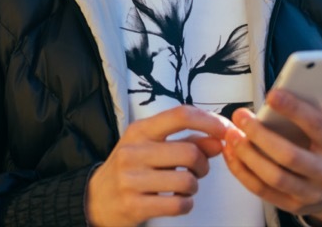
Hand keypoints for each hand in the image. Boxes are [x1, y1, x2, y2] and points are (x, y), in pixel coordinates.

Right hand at [86, 105, 229, 226]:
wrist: (97, 199)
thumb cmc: (131, 169)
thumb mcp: (151, 147)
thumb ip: (186, 141)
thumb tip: (218, 140)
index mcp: (140, 130)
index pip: (180, 115)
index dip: (209, 121)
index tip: (225, 130)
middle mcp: (133, 151)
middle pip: (190, 152)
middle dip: (203, 164)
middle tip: (197, 170)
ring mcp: (131, 179)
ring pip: (187, 181)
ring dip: (194, 186)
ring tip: (183, 186)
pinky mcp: (134, 205)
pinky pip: (178, 204)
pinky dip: (185, 204)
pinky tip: (176, 200)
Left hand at [223, 82, 321, 225]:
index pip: (318, 127)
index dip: (295, 110)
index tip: (272, 94)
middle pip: (291, 156)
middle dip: (262, 135)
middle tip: (241, 115)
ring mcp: (309, 192)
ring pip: (274, 176)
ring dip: (248, 155)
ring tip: (232, 134)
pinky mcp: (291, 204)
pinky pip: (262, 190)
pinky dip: (242, 172)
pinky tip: (231, 153)